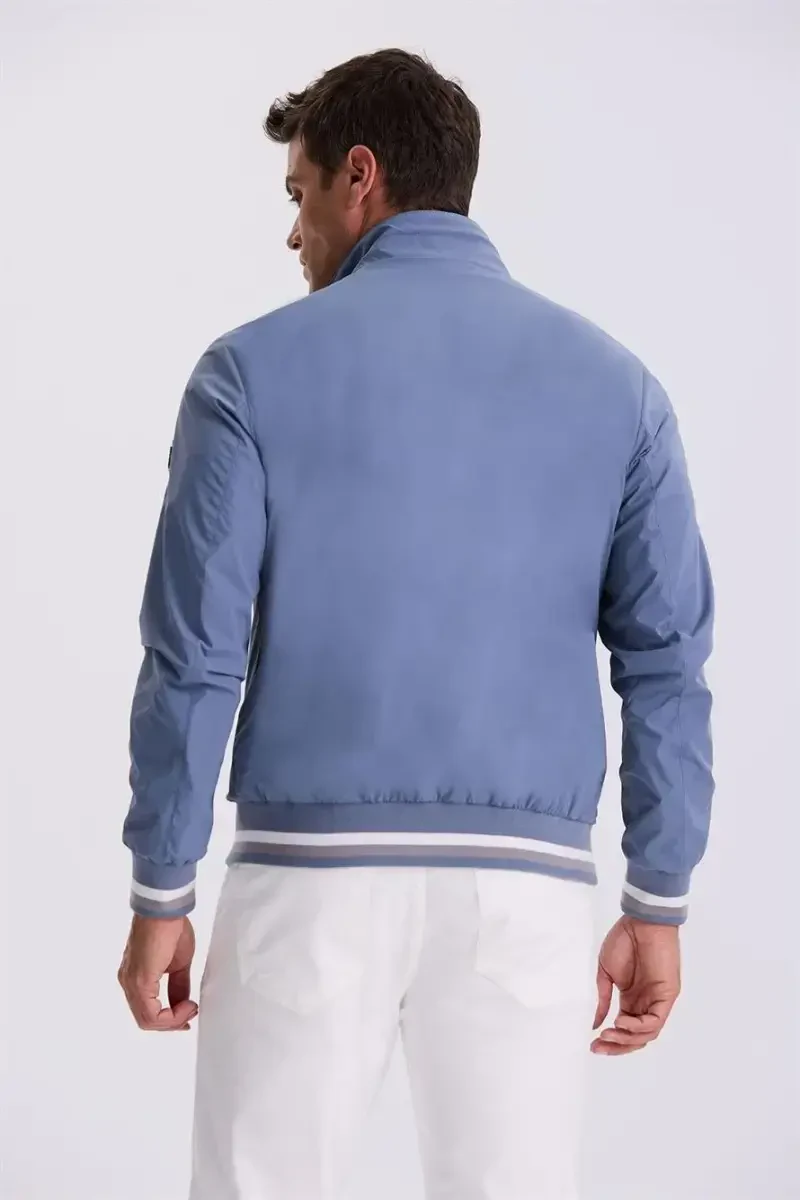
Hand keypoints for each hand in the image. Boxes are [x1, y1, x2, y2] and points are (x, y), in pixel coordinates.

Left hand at [118, 914, 198, 1030]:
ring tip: (190, 1009)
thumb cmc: (170, 928)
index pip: (147, 1012)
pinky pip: (150, 1013)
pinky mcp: (139, 981)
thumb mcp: (178, 963)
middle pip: (146, 1020)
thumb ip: (178, 986)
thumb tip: (182, 1003)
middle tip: (191, 1014)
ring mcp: (131, 983)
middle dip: (172, 1023)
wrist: (165, 910)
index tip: (189, 1011)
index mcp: (135, 978)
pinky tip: (186, 1005)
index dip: (169, 1019)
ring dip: (171, 1021)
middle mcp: (128, 983)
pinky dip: (170, 1016)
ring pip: (147, 1020)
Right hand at [591, 915, 679, 1054]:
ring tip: (608, 1035)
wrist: (640, 922)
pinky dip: (639, 1027)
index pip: (624, 1029)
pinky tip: (622, 1022)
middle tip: (598, 1047)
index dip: (610, 1041)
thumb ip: (603, 999)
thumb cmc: (624, 941)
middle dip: (617, 1047)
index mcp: (632, 999)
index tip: (592, 1044)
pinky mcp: (667, 996)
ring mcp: (657, 1001)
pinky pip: (655, 1021)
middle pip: (636, 1037)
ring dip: (627, 1039)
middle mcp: (646, 1004)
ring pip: (647, 1034)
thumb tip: (595, 1024)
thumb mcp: (606, 973)